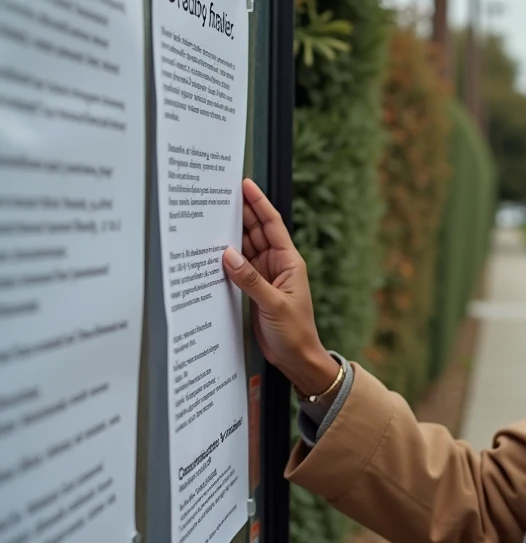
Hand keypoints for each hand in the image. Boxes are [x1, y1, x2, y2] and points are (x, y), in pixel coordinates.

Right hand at [223, 179, 339, 396]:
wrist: (297, 358)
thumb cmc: (295, 332)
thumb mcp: (275, 305)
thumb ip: (251, 280)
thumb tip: (228, 255)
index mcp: (289, 262)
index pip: (272, 225)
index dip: (259, 203)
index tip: (246, 184)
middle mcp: (277, 264)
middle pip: (256, 231)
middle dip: (241, 212)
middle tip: (219, 194)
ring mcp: (265, 276)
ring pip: (246, 248)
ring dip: (231, 233)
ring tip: (211, 214)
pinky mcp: (254, 289)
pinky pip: (239, 267)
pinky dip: (227, 258)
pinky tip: (212, 249)